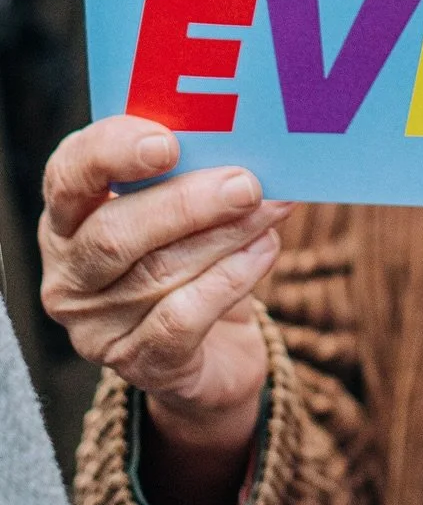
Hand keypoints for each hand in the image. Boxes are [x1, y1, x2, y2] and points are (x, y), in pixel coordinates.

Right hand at [39, 116, 288, 458]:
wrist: (214, 349)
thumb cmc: (194, 257)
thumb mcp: (184, 210)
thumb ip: (194, 173)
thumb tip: (246, 140)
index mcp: (69, 217)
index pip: (68, 175)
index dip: (111, 153)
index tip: (167, 142)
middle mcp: (69, 274)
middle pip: (114, 233)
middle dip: (186, 203)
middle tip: (246, 183)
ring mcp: (96, 326)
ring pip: (157, 273)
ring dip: (225, 235)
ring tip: (272, 208)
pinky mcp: (138, 364)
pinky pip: (183, 318)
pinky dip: (231, 279)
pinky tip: (265, 250)